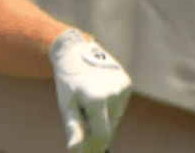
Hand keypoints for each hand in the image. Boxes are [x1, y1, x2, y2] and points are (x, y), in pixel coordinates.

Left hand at [49, 28, 131, 152]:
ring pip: (115, 116)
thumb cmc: (67, 80)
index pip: (103, 134)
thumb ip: (74, 128)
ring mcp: (123, 87)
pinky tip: (98, 93)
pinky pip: (120, 104)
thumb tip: (76, 150)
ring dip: (104, 117)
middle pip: (110, 126)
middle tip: (84, 118)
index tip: (87, 148)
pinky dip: (110, 105)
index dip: (95, 144)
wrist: (74, 51)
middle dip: (97, 129)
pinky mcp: (127, 83)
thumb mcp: (66, 104)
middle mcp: (113, 93)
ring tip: (88, 100)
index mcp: (96, 99)